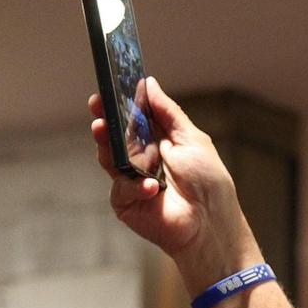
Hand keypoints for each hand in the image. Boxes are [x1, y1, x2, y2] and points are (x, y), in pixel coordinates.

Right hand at [89, 78, 257, 292]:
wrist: (210, 224)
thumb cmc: (208, 183)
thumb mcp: (191, 139)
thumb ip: (168, 112)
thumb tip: (149, 83)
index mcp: (157, 142)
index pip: (131, 119)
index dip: (118, 105)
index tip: (107, 88)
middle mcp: (141, 160)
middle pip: (114, 136)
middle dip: (104, 120)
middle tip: (97, 107)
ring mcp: (131, 182)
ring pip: (109, 158)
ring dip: (106, 144)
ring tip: (102, 130)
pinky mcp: (126, 204)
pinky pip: (121, 188)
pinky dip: (136, 186)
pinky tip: (153, 188)